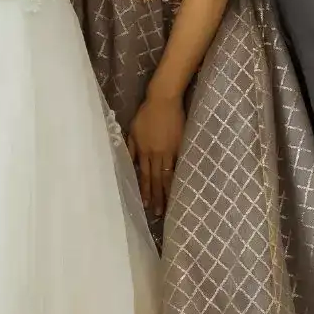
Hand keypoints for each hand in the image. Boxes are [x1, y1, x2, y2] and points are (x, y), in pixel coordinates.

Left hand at [128, 92, 185, 215]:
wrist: (164, 101)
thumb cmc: (146, 114)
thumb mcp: (133, 130)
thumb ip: (132, 147)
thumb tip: (130, 162)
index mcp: (144, 150)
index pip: (145, 175)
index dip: (146, 190)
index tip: (146, 204)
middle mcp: (157, 154)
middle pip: (157, 179)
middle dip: (157, 197)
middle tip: (159, 213)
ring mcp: (171, 151)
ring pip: (169, 175)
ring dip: (169, 191)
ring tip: (170, 206)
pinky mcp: (182, 146)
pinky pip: (180, 165)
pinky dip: (180, 177)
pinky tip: (182, 187)